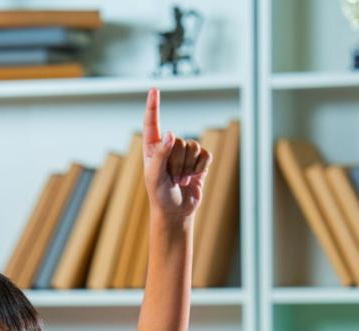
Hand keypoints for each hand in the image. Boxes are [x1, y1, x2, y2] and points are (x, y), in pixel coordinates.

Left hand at [142, 88, 210, 221]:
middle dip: (178, 163)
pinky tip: (193, 178)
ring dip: (188, 168)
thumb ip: (161, 154)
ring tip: (180, 181)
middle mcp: (168, 147)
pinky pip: (205, 155)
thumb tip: (171, 133)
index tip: (154, 90)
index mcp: (152, 148)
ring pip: (193, 147)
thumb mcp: (154, 176)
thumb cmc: (160, 195)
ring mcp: (184, 154)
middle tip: (172, 179)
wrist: (176, 212)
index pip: (152, 123)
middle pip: (180, 141)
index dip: (153, 106)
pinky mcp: (198, 162)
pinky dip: (201, 168)